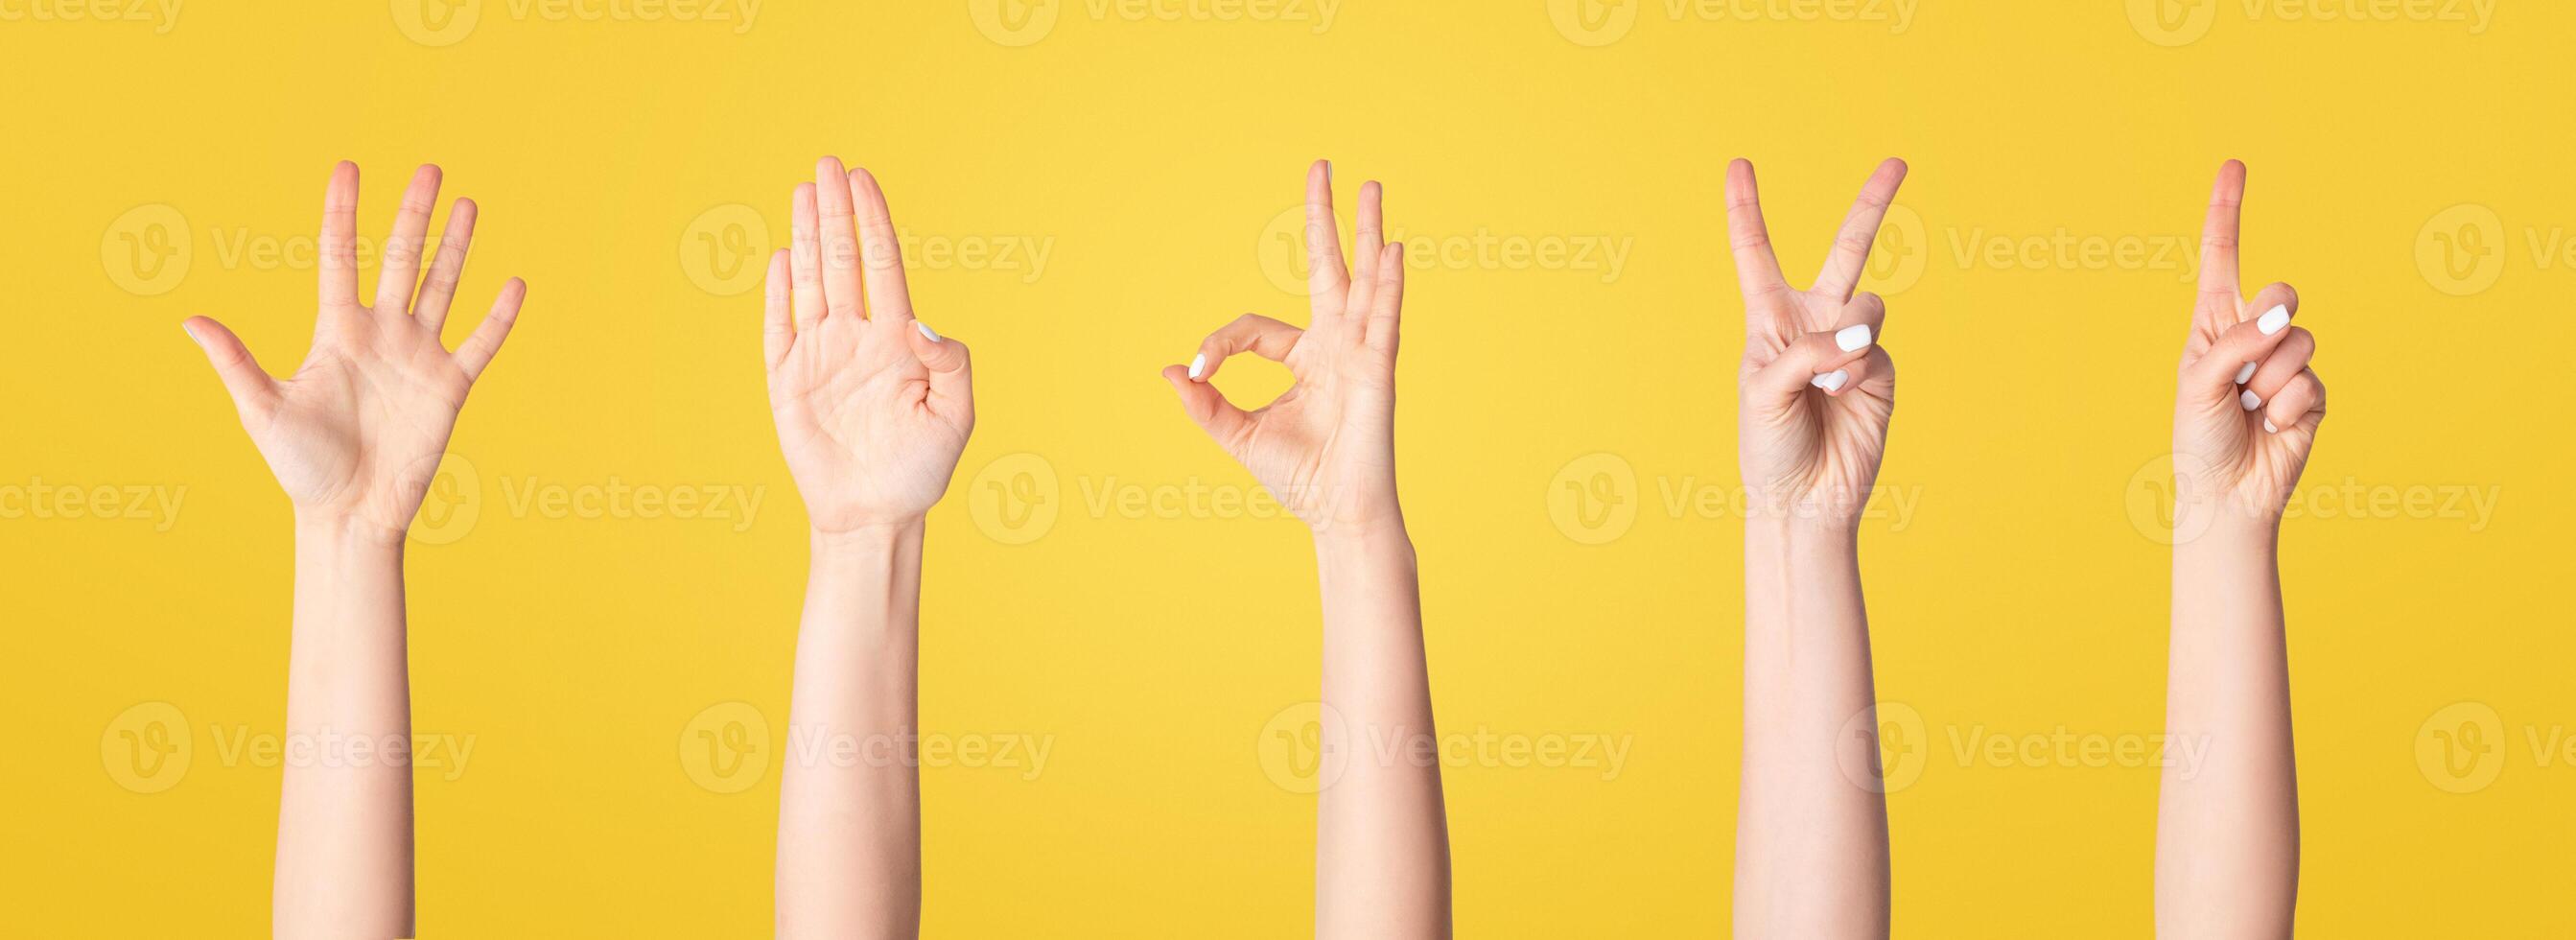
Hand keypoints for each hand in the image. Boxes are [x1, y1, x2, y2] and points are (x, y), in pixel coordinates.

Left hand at [185, 162, 524, 542]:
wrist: (349, 513)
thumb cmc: (301, 466)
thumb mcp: (263, 409)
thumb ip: (236, 362)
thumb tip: (192, 320)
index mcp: (336, 333)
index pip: (340, 258)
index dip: (343, 213)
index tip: (349, 168)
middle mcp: (381, 335)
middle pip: (401, 259)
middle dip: (414, 214)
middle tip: (429, 169)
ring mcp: (418, 358)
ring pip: (442, 288)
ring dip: (456, 247)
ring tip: (468, 205)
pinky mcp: (450, 387)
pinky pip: (480, 344)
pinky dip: (498, 317)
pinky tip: (515, 285)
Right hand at [765, 157, 974, 535]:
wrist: (875, 515)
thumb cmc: (922, 469)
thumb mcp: (956, 416)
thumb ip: (952, 365)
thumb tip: (922, 324)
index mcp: (897, 341)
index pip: (884, 267)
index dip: (873, 222)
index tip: (864, 180)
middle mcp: (856, 338)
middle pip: (844, 262)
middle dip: (837, 213)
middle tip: (828, 165)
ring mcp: (819, 355)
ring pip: (812, 282)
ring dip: (809, 237)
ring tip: (804, 190)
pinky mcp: (786, 382)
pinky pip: (779, 327)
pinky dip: (779, 293)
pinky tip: (784, 257)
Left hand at [1163, 161, 1406, 537]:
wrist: (1336, 515)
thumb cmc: (1298, 478)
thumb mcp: (1238, 435)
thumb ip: (1205, 403)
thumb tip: (1172, 370)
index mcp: (1304, 359)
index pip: (1255, 327)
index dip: (1220, 343)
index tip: (1199, 371)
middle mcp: (1335, 346)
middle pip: (1329, 268)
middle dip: (1324, 218)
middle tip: (1323, 167)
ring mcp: (1359, 352)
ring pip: (1362, 280)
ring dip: (1366, 231)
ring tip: (1369, 185)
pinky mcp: (1378, 370)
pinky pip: (1383, 318)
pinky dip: (1387, 284)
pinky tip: (1389, 249)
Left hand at [1724, 158, 1906, 525]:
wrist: (1804, 499)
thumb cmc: (1768, 446)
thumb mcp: (1763, 391)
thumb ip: (1807, 350)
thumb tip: (1862, 333)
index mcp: (1768, 319)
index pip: (1756, 252)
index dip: (1747, 208)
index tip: (1738, 164)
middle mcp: (1813, 322)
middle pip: (1847, 249)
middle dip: (1873, 204)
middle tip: (1898, 162)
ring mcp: (1852, 345)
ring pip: (1867, 304)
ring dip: (1849, 336)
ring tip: (1828, 380)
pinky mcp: (1881, 372)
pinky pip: (1876, 349)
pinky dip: (1857, 371)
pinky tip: (1842, 398)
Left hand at [2172, 160, 2325, 528]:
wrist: (2226, 494)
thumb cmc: (2199, 439)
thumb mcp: (2197, 385)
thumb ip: (2233, 345)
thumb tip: (2280, 318)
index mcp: (2214, 325)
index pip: (2222, 258)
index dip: (2227, 212)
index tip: (2234, 164)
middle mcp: (2251, 336)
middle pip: (2280, 295)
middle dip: (2268, 325)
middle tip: (2245, 368)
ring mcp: (2285, 363)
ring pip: (2298, 342)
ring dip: (2268, 382)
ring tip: (2248, 410)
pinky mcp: (2312, 392)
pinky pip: (2309, 383)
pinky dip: (2286, 408)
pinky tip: (2270, 428)